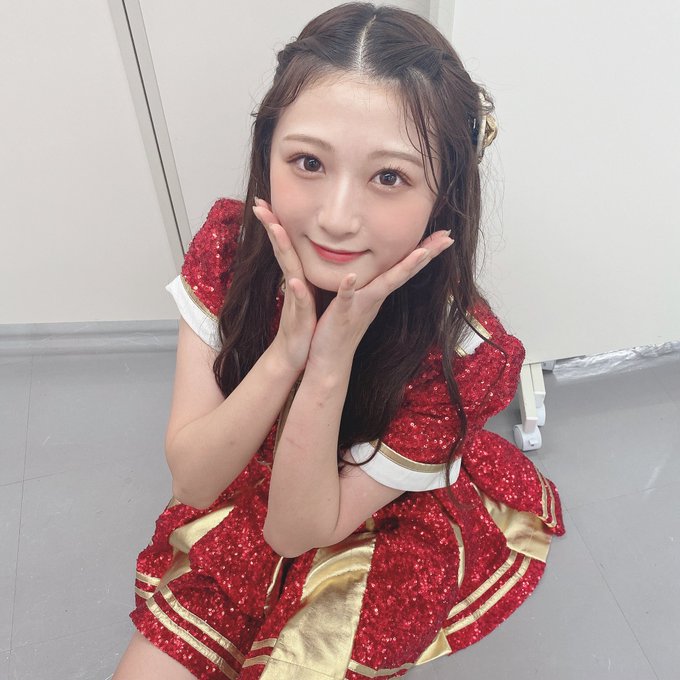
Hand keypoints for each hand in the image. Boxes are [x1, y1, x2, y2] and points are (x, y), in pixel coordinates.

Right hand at [252, 198, 315, 372]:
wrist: (294, 353)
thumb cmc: (301, 324)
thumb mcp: (304, 295)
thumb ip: (300, 276)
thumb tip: (296, 260)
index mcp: (297, 277)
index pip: (285, 246)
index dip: (276, 224)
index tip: (267, 202)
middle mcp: (293, 284)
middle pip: (281, 250)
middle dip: (271, 226)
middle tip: (259, 205)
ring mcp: (294, 299)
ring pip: (289, 270)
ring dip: (282, 249)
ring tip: (276, 229)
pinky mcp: (300, 317)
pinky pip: (300, 302)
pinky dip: (298, 291)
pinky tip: (295, 281)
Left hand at [308, 230, 453, 372]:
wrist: (330, 360)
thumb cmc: (340, 327)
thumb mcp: (356, 300)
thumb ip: (365, 283)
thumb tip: (372, 265)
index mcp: (378, 292)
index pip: (404, 268)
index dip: (425, 251)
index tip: (445, 235)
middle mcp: (374, 297)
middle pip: (404, 272)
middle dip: (426, 254)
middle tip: (448, 237)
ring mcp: (360, 306)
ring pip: (384, 284)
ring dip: (403, 269)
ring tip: (421, 252)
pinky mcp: (342, 314)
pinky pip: (346, 299)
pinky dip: (348, 287)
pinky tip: (351, 275)